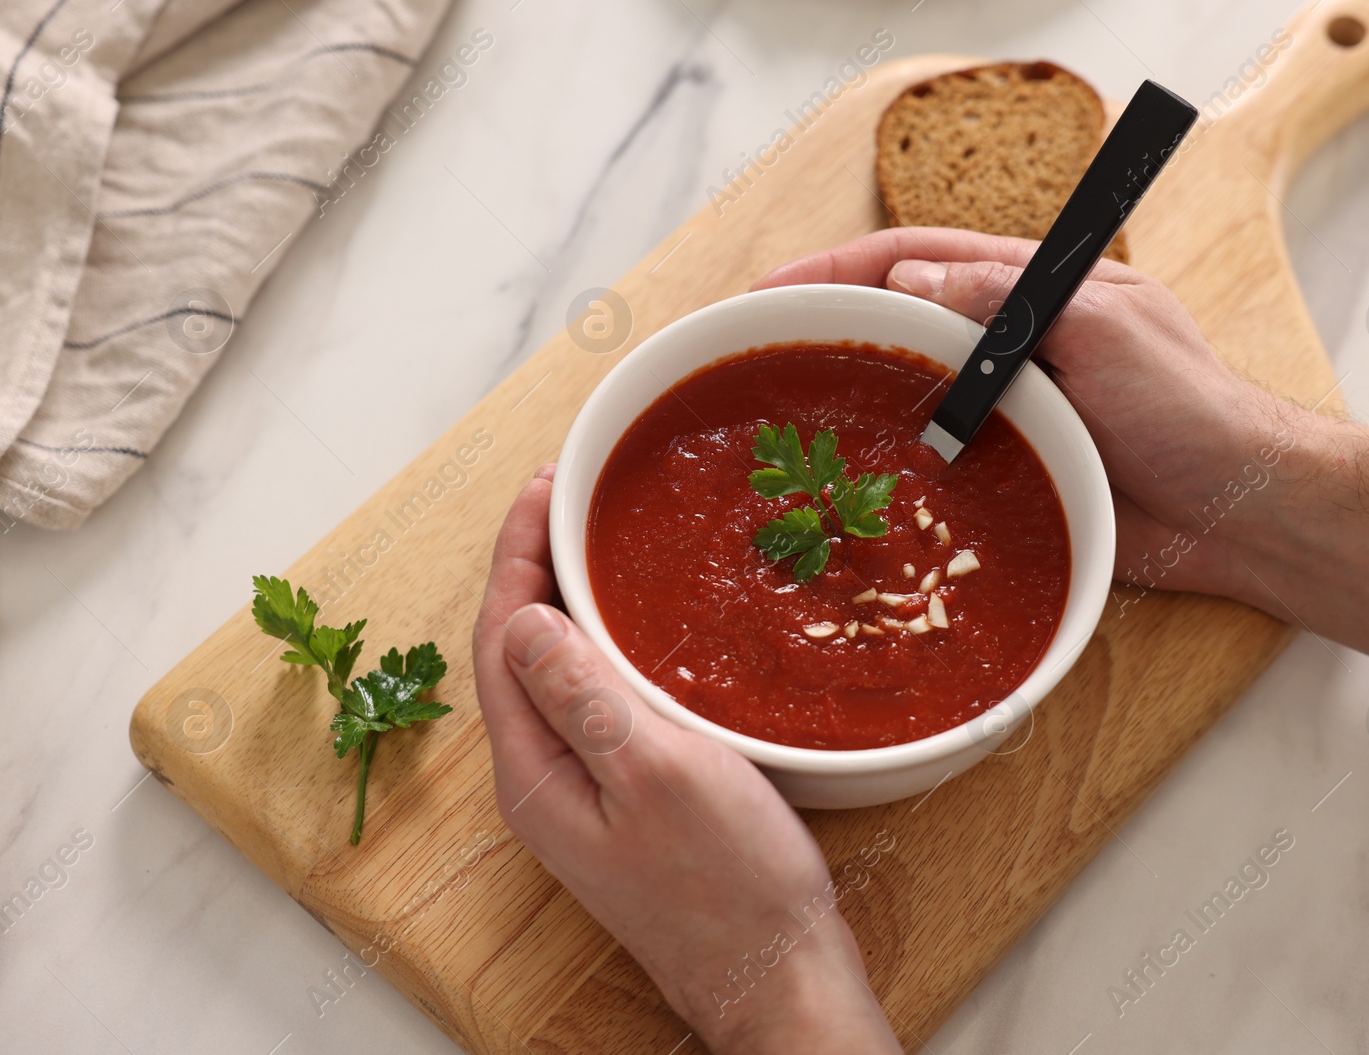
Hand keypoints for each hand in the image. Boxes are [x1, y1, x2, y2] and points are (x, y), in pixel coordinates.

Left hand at [473, 466, 902, 1053]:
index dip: (517, 554)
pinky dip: (605, 646)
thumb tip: (527, 618)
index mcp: (535, 772)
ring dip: (567, 602)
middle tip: (572, 499)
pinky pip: (594, 701)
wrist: (775, 974)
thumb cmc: (728, 885)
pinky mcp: (624, 799)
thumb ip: (584, 698)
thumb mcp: (657, 774)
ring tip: (597, 542)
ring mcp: (582, 793)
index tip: (546, 487)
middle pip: (518, 652)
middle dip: (535, 567)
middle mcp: (543, 781)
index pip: (501, 639)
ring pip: (556, 674)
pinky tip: (638, 628)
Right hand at [754, 226, 1305, 598]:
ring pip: (905, 393)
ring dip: (848, 401)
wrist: (1241, 511)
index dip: (837, 268)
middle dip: (825, 331)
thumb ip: (1016, 298)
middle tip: (754, 358)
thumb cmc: (1191, 407)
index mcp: (1031, 289)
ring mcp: (1004, 410)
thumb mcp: (1106, 328)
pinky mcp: (1006, 472)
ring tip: (779, 423)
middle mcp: (1007, 344)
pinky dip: (887, 468)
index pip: (913, 258)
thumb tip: (915, 276)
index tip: (770, 290)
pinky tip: (845, 488)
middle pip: (895, 322)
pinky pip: (931, 464)